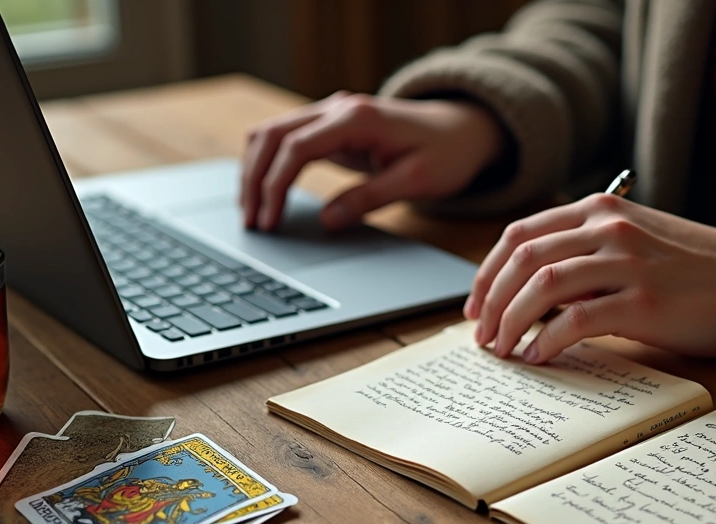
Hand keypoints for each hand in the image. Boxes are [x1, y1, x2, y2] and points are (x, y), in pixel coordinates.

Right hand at [240, 92, 505, 230]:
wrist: (464, 129)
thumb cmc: (446, 153)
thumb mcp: (416, 182)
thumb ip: (370, 199)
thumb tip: (327, 221)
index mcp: (357, 118)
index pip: (296, 148)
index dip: (276, 186)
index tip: (269, 221)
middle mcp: (338, 108)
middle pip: (272, 135)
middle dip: (254, 179)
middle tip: (251, 223)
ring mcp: (331, 114)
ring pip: (271, 133)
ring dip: (255, 170)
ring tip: (251, 212)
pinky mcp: (330, 127)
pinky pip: (285, 139)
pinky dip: (268, 163)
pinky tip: (265, 193)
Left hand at [464, 194, 715, 362]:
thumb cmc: (695, 271)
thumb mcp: (635, 242)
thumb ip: (586, 255)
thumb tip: (531, 294)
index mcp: (601, 209)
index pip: (520, 233)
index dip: (487, 271)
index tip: (476, 304)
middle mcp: (609, 227)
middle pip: (522, 258)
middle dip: (490, 299)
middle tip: (481, 334)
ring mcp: (626, 262)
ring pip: (541, 285)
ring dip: (510, 320)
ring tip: (501, 349)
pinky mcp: (643, 301)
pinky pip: (574, 319)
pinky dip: (545, 340)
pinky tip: (538, 357)